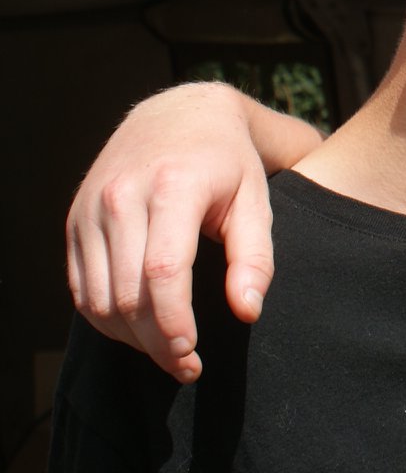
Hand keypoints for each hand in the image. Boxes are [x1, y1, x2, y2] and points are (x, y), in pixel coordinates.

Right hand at [64, 83, 310, 380]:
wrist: (180, 114)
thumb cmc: (228, 162)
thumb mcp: (256, 200)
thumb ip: (256, 257)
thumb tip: (247, 312)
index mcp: (172, 186)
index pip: (162, 272)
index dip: (173, 324)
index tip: (192, 355)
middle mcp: (121, 196)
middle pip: (128, 294)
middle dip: (156, 341)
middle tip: (187, 366)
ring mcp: (91, 209)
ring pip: (98, 299)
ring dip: (130, 338)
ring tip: (168, 351)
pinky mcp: (75, 222)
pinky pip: (82, 288)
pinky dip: (106, 319)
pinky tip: (139, 329)